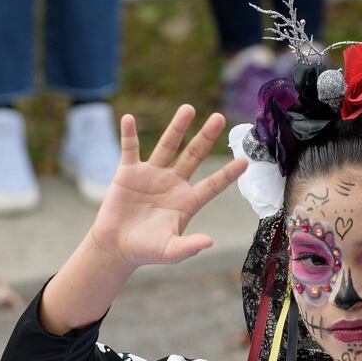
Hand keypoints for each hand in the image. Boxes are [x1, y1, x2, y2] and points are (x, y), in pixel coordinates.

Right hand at [88, 105, 249, 270]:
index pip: (213, 184)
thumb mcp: (170, 252)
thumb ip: (189, 247)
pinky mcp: (128, 172)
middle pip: (193, 156)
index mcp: (187, 201)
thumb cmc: (146, 250)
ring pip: (167, 146)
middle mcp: (173, 183)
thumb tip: (210, 242)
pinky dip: (129, 134)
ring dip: (177, 127)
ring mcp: (151, 175)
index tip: (245, 160)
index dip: (228, 173)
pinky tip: (129, 119)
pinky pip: (130, 148)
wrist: (116, 247)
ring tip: (188, 109)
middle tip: (219, 118)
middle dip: (206, 137)